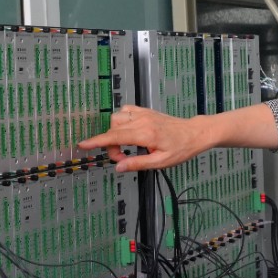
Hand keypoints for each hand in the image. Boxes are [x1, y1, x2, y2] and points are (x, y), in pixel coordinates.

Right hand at [79, 105, 208, 171]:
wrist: (194, 133)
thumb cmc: (181, 149)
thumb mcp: (161, 162)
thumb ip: (138, 163)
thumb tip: (119, 166)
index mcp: (146, 134)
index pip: (115, 137)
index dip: (97, 141)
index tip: (83, 144)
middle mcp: (142, 120)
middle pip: (113, 128)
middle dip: (111, 143)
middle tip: (122, 156)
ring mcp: (144, 113)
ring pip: (117, 117)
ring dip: (115, 132)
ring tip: (126, 145)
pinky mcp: (146, 111)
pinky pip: (125, 110)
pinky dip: (122, 120)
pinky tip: (129, 132)